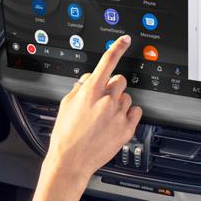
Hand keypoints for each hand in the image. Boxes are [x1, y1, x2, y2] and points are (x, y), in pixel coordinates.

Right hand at [44, 35, 141, 185]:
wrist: (71, 161)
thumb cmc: (65, 135)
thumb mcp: (65, 105)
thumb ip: (80, 88)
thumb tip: (89, 78)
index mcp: (90, 92)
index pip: (107, 62)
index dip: (118, 47)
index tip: (125, 40)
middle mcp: (107, 100)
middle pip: (120, 80)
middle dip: (113, 87)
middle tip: (103, 100)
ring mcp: (118, 114)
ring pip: (127, 97)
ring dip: (119, 103)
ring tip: (105, 118)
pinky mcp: (127, 128)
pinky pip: (136, 112)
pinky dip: (128, 115)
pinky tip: (115, 123)